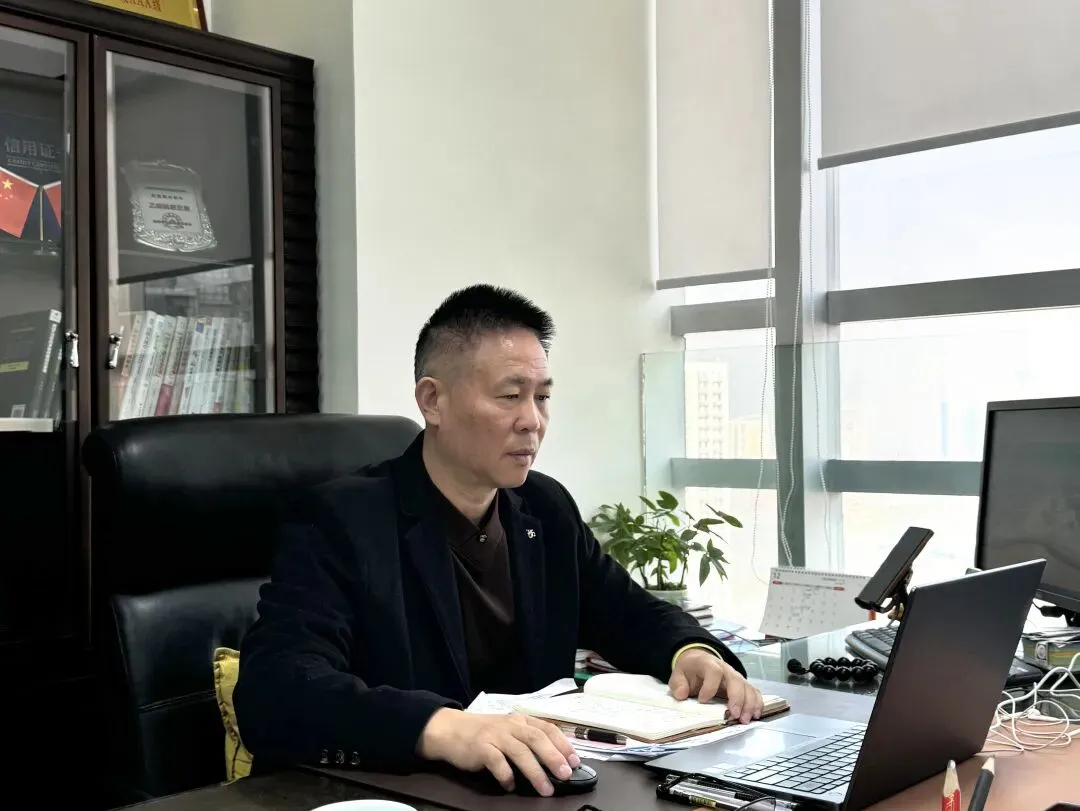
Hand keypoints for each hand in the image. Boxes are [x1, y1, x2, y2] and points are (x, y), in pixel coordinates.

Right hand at [417, 708, 580, 795]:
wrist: (451, 729)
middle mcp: (510, 725)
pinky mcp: (481, 747)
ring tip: (545, 788)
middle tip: (565, 775)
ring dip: (535, 771)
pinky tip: (510, 786)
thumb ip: (528, 740)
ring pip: (520, 751)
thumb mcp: (509, 730)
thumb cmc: (484, 733)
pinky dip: (506, 775)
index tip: (575, 760)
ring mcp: (495, 735)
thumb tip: (556, 761)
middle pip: (537, 739)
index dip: (563, 744)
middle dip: (553, 757)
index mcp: (521, 721)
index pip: (547, 729)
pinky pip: (496, 762)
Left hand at [669, 648, 763, 724]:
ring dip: (749, 704)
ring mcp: (736, 677)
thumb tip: (681, 695)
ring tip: (745, 720)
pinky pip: (754, 692)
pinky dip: (757, 703)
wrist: (698, 662)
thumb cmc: (690, 671)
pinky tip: (755, 715)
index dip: (709, 686)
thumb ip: (678, 684)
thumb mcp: (678, 674)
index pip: (713, 671)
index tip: (702, 700)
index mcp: (708, 664)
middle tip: (734, 716)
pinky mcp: (742, 685)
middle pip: (736, 680)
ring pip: (748, 687)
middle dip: (737, 699)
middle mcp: (725, 669)